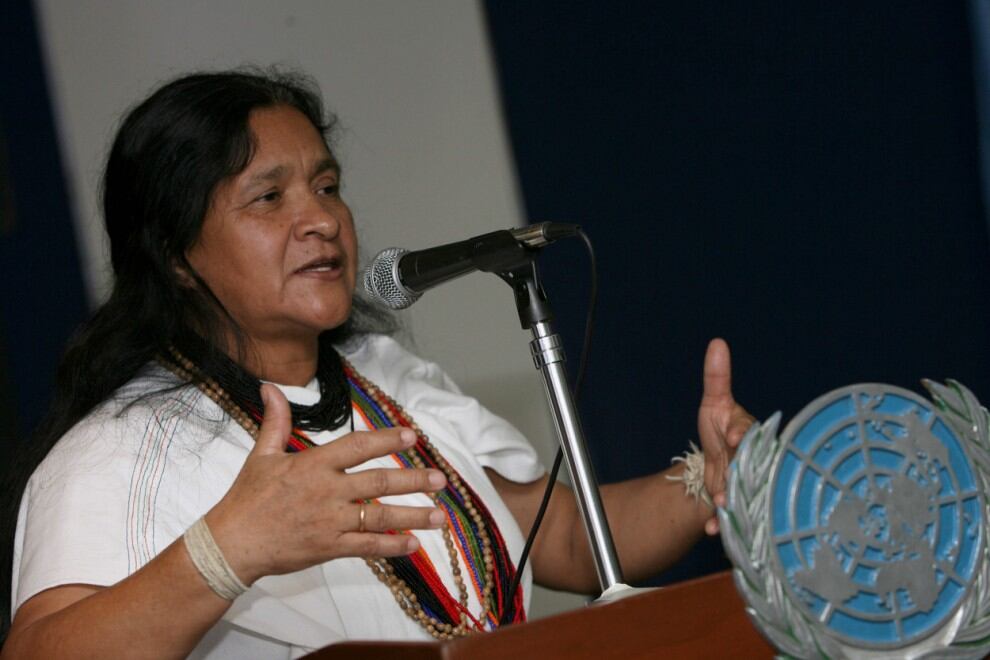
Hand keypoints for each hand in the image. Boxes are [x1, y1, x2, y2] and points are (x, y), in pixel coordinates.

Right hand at [205, 384, 447, 583]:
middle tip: (440, 479)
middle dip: (413, 480)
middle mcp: (327, 491)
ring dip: (413, 516)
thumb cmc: (247, 499)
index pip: (358, 447)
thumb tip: (270, 387)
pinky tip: (414, 544)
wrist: (231, 544)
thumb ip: (276, 422)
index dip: (387, 440)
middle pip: (379, 482)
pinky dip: (392, 546)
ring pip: (380, 516)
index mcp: (313, 465)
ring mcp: (330, 522)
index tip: (412, 436)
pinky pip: (367, 547)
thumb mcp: (261, 455)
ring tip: (440, 516)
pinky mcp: (329, 548)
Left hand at [697, 338, 754, 534]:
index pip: (754, 433)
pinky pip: (734, 516)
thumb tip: (717, 343)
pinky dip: (720, 524)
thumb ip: (717, 378)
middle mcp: (757, 462)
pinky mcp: (739, 505)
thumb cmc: (720, 429)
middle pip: (752, 469)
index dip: (743, 434)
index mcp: (754, 435)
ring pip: (747, 495)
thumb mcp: (715, 403)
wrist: (713, 464)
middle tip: (726, 480)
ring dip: (734, 502)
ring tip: (720, 505)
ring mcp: (749, 485)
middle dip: (739, 476)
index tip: (733, 437)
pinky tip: (712, 529)